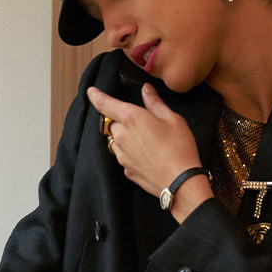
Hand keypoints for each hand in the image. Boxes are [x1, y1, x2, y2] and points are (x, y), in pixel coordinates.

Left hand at [86, 83, 212, 219]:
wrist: (180, 181)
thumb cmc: (179, 148)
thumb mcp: (172, 118)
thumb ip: (155, 103)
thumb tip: (146, 90)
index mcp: (132, 118)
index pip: (105, 104)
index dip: (96, 96)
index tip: (91, 92)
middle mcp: (122, 136)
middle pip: (112, 123)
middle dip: (121, 120)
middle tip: (142, 123)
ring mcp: (122, 155)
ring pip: (116, 140)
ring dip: (125, 137)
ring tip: (147, 140)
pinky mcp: (125, 169)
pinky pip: (123, 156)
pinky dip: (131, 152)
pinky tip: (148, 155)